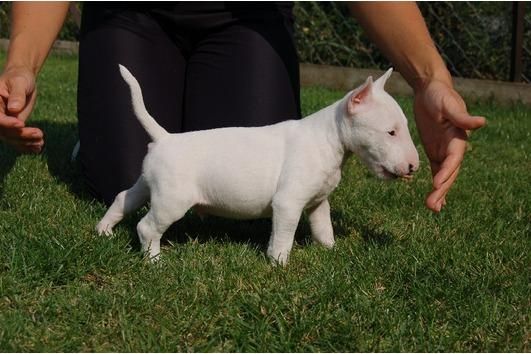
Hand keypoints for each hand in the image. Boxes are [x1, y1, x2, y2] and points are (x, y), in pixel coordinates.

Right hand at [0, 65, 43, 152]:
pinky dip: (27, 146)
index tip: (21, 124)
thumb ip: (17, 95)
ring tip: (41, 142)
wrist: (23, 81)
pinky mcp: (14, 128)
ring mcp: (5, 123)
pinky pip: (18, 140)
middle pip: (5, 131)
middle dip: (21, 135)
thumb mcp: (19, 82)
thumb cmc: (19, 78)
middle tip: (39, 134)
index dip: (7, 123)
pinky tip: (38, 148)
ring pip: (12, 138)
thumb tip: (13, 108)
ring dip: (26, 142)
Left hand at [414, 79, 485, 212]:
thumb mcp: (448, 104)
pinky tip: (434, 200)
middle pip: (449, 172)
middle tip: (432, 205)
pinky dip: (436, 185)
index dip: (447, 171)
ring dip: (439, 192)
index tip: (436, 183)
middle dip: (442, 189)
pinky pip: (436, 171)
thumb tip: (481, 122)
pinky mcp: (435, 151)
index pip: (454, 159)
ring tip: (432, 208)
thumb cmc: (440, 95)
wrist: (430, 89)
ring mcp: (444, 150)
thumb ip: (462, 116)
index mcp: (458, 138)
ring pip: (443, 176)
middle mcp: (453, 147)